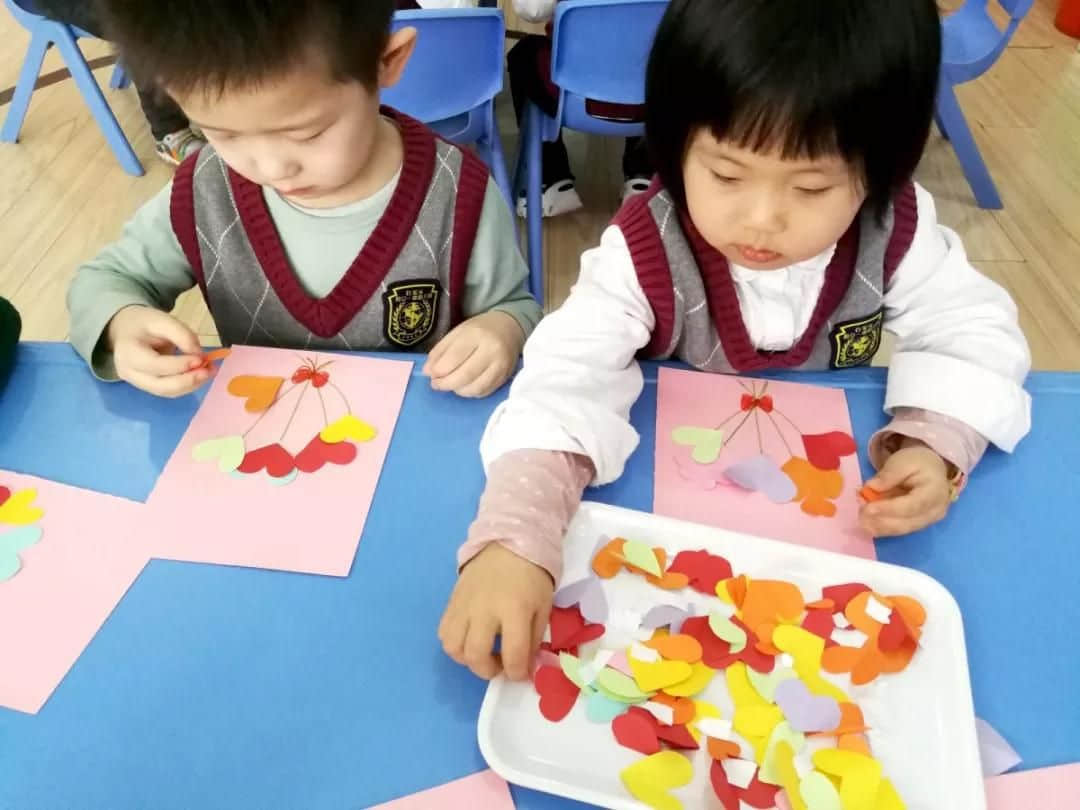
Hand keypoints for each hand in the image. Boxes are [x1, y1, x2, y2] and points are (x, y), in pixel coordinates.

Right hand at [106, 306, 210, 397]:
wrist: (126, 330)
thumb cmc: (143, 323)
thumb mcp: (161, 319)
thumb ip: (181, 334)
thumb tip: (198, 354)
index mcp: (128, 352)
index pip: (154, 365)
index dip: (179, 365)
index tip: (200, 359)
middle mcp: (129, 372)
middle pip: (160, 386)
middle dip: (187, 381)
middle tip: (208, 370)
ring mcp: (137, 382)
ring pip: (167, 391)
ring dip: (191, 385)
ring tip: (209, 371)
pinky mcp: (148, 387)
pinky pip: (169, 391)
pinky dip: (187, 385)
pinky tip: (200, 375)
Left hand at [423, 311, 522, 397]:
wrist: (509, 329)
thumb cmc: (480, 330)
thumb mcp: (457, 333)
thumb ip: (440, 351)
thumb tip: (427, 372)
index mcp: (477, 334)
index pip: (455, 357)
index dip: (440, 370)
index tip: (431, 375)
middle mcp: (492, 350)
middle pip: (465, 375)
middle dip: (446, 384)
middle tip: (436, 384)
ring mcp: (501, 366)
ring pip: (475, 388)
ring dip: (458, 390)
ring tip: (450, 384)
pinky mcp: (505, 378)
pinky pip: (484, 392)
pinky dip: (470, 392)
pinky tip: (464, 386)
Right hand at [439, 543, 553, 680]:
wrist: (508, 542)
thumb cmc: (532, 575)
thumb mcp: (543, 607)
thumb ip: (533, 639)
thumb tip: (525, 667)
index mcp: (514, 609)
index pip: (512, 655)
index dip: (517, 673)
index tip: (521, 674)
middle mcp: (485, 609)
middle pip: (476, 655)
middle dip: (489, 671)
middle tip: (500, 665)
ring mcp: (464, 605)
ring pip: (453, 647)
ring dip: (468, 659)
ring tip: (482, 652)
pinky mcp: (452, 601)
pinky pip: (444, 632)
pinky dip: (455, 644)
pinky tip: (469, 639)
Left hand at [859, 442, 953, 535]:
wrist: (931, 469)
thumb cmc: (917, 463)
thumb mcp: (903, 461)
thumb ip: (888, 475)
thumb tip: (871, 487)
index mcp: (935, 492)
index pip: (911, 506)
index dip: (888, 509)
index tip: (867, 508)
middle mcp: (935, 511)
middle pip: (906, 522)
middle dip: (879, 520)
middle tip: (859, 511)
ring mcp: (927, 521)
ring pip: (900, 529)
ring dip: (878, 526)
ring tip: (860, 517)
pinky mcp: (918, 525)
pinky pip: (898, 530)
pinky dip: (881, 528)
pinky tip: (866, 524)